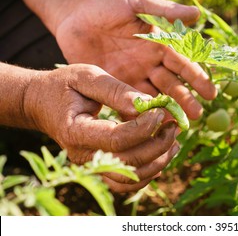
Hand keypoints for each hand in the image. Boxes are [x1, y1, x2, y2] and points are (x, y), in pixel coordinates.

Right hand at [24, 64, 179, 191]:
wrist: (42, 103)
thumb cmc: (64, 86)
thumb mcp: (86, 77)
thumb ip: (115, 90)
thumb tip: (145, 104)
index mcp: (76, 131)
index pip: (116, 139)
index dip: (143, 128)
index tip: (161, 111)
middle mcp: (83, 155)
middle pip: (129, 162)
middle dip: (158, 144)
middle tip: (174, 124)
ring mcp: (92, 165)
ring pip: (132, 177)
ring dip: (159, 161)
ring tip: (175, 140)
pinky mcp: (101, 167)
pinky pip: (127, 181)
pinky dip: (149, 171)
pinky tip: (163, 153)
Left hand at [54, 0, 216, 119]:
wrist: (72, 13)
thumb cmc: (105, 2)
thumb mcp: (135, 1)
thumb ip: (163, 9)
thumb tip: (198, 13)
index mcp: (158, 44)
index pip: (182, 63)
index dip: (197, 77)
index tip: (210, 92)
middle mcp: (149, 63)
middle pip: (171, 84)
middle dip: (185, 99)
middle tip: (197, 115)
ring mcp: (132, 77)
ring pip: (154, 97)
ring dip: (166, 111)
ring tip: (177, 126)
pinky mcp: (113, 86)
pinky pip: (128, 104)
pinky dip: (138, 116)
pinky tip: (146, 128)